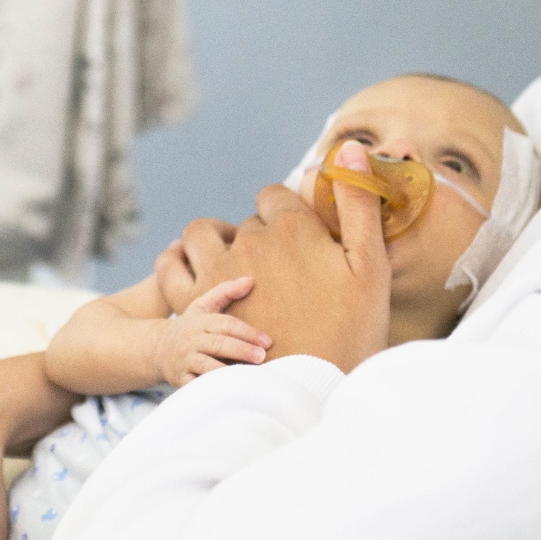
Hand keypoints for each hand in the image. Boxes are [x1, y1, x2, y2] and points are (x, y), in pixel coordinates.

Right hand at [154, 279, 271, 386]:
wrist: (157, 349)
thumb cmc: (190, 327)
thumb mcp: (203, 306)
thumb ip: (226, 291)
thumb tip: (250, 280)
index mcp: (202, 322)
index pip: (226, 325)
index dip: (247, 332)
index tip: (267, 341)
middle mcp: (193, 341)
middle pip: (219, 344)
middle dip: (241, 350)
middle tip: (262, 356)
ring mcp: (186, 361)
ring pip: (206, 366)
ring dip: (227, 371)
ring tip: (247, 376)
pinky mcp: (181, 380)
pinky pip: (195, 386)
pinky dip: (208, 389)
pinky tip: (226, 392)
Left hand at [157, 141, 390, 372]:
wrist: (308, 392)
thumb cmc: (350, 333)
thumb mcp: (370, 266)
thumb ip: (358, 204)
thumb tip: (348, 147)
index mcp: (292, 228)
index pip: (276, 195)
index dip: (287, 213)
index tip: (299, 238)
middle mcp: (249, 242)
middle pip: (245, 220)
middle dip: (259, 235)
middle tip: (279, 271)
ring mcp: (215, 274)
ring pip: (201, 235)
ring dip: (214, 242)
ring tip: (232, 265)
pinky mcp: (192, 306)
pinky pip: (169, 268)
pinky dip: (177, 264)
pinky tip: (194, 276)